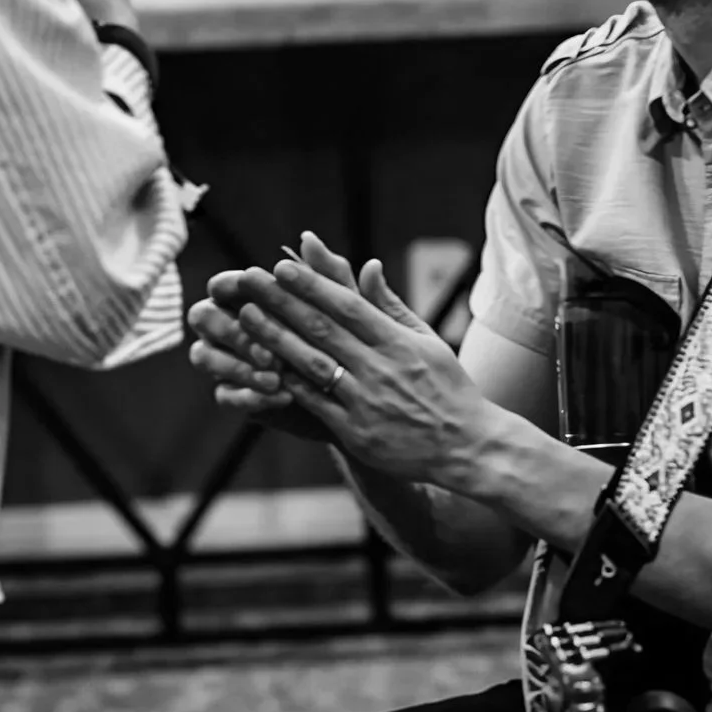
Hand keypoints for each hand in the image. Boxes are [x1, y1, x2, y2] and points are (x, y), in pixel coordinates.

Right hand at [186, 239, 355, 441]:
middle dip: (231, 330)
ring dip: (237, 364)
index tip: (246, 286)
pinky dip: (251, 394)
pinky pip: (225, 394)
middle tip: (266, 346)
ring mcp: (227, 359)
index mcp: (248, 296)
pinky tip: (281, 394)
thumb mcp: (345, 306)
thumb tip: (310, 238)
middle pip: (203, 317)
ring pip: (204, 356)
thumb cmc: (348, 336)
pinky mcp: (235, 393)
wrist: (356, 390)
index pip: (222, 284)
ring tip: (276, 374)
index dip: (228, 285)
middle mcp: (229, 324)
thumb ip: (328, 275)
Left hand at [235, 234, 492, 484]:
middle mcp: (380, 367)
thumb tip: (368, 266)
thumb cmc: (447, 387)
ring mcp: (366, 401)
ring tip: (246, 317)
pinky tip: (260, 370)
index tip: (282, 266)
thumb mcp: (426, 339)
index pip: (347, 305)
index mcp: (398, 341)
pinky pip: (314, 405)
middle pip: (323, 329)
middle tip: (250, 280)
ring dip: (276, 339)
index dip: (312, 285)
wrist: (465, 445)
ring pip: (313, 364)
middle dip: (283, 301)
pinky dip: (287, 386)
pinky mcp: (356, 433)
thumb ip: (391, 305)